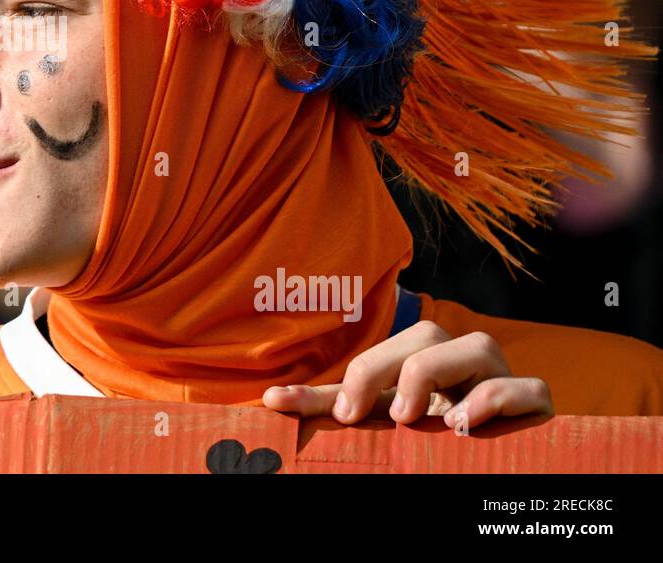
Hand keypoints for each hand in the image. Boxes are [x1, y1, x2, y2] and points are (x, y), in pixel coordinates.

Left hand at [261, 320, 553, 430]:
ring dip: (436, 373)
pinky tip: (465, 424)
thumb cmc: (437, 446)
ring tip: (414, 418)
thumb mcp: (381, 430)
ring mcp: (500, 379)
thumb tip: (268, 401)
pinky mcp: (536, 405)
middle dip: (385, 367)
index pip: (373, 363)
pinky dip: (497, 398)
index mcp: (418, 370)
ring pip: (476, 344)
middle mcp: (458, 365)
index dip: (343, 380)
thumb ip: (335, 412)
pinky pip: (528, 385)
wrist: (509, 469)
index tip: (297, 407)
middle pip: (423, 335)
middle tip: (364, 414)